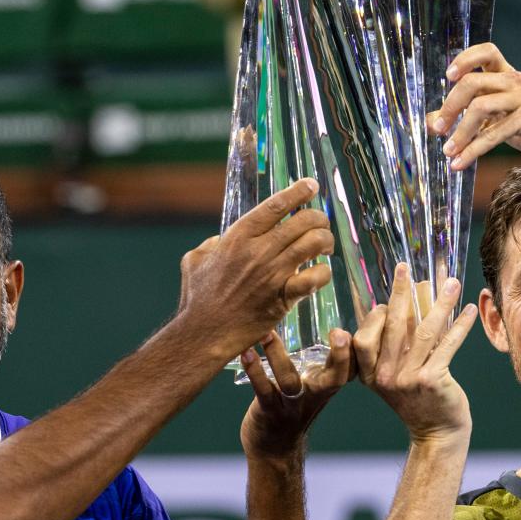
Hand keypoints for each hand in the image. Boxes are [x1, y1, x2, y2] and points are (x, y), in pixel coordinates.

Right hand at [178, 179, 334, 360]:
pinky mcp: (283, 298)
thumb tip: (220, 240)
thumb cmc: (197, 300)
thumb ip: (211, 245)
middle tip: (320, 225)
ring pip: (313, 243)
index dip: (298, 192)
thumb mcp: (194, 261)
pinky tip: (320, 274)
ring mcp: (272, 274)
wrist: (204, 334)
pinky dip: (323, 273)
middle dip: (318, 218)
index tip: (311, 185)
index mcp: (238, 237)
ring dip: (325, 241)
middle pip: (303, 221)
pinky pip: (315, 278)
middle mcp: (258, 251)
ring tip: (325, 246)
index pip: (275, 205)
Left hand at [239, 327, 353, 459]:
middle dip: (340, 357)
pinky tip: (246, 353)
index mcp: (326, 386)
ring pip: (290, 380)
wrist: (275, 451)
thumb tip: (311, 322)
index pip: (349, 369)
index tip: (348, 330)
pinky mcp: (269, 411)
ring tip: (266, 333)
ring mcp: (292, 405)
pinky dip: (254, 371)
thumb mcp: (312, 388)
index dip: (354, 352)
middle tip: (338, 333)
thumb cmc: (292, 409)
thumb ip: (317, 363)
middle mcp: (314, 395)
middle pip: (336, 378)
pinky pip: (263, 390)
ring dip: (277, 355)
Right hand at [354, 264, 476, 442]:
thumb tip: (395, 302)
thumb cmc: (417, 400)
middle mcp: (382, 376)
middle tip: (404, 268)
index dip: (377, 314)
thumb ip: (392, 345)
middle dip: (400, 293)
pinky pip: (447, 345)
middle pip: (393, 326)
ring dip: (440, 303)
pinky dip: (459, 325)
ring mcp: (406, 379)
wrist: (436, 433)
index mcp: (367, 374)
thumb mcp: (394, 375)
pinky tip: (469, 310)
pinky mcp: (431, 380)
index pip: (364, 336)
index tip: (389, 296)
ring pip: (424, 331)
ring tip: (452, 282)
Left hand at [426, 43, 520, 170]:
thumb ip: (469, 118)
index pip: (486, 52)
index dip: (465, 58)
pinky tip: (460, 163)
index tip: (448, 77)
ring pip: (480, 107)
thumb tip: (430, 123)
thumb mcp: (500, 119)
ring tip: (447, 152)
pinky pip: (494, 133)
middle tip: (437, 128)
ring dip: (459, 132)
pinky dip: (473, 150)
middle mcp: (515, 82)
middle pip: (472, 82)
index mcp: (509, 76)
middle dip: (449, 106)